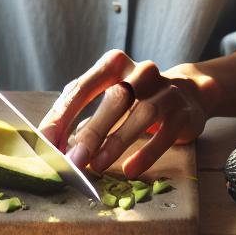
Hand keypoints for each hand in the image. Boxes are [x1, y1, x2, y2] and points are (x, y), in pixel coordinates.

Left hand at [38, 50, 220, 179]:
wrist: (188, 95)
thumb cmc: (135, 99)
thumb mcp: (106, 99)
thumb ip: (80, 117)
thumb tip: (51, 147)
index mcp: (113, 64)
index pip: (82, 87)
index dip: (63, 115)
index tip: (47, 142)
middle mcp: (141, 72)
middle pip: (114, 98)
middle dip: (91, 131)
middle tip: (73, 160)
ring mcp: (165, 90)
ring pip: (141, 114)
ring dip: (116, 142)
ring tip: (97, 165)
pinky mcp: (182, 112)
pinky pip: (165, 134)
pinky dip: (146, 153)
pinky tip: (130, 170)